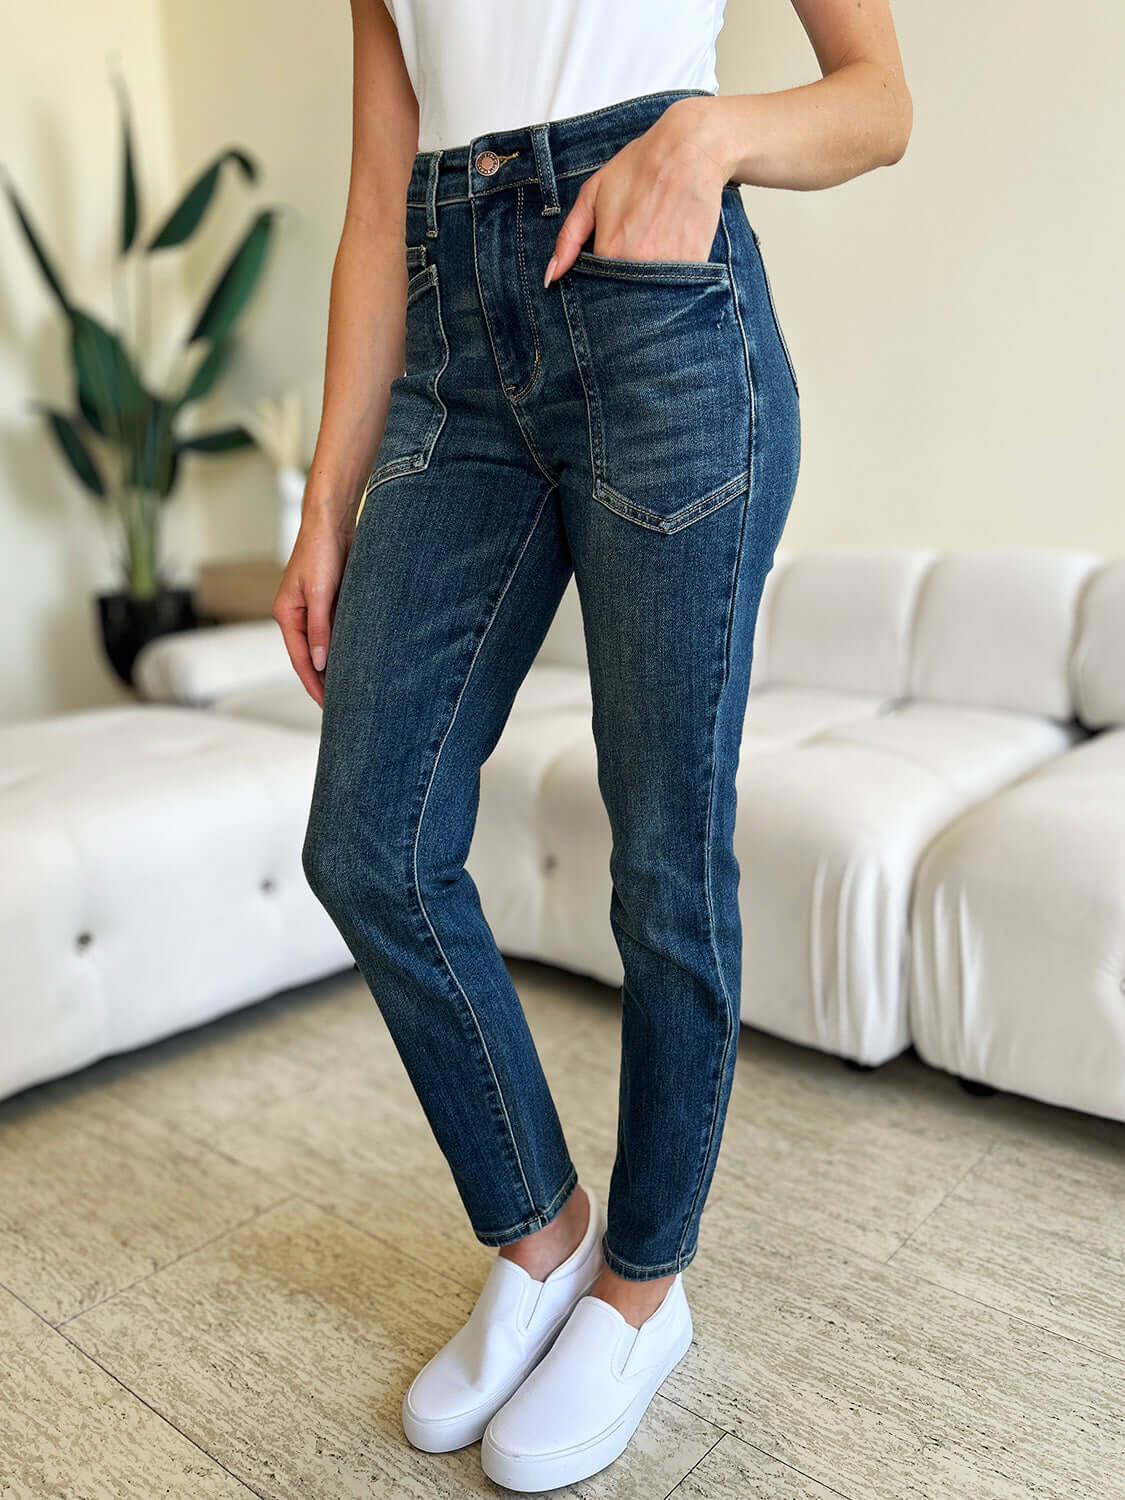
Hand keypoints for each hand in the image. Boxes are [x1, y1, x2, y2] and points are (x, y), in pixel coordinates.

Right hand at [272, 509, 353, 707]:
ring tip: (351, 690)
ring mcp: (312, 609)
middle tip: (342, 707)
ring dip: (334, 666)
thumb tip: (319, 663)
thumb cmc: (321, 552)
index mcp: (287, 614)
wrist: (332, 521)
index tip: (328, 707)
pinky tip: (357, 660)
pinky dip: (343, 647)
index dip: (314, 684)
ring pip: (323, 646)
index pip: (300, 659)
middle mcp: (297, 615)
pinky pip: (335, 632)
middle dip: (323, 682)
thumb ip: (320, 629)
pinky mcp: (328, 602)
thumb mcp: (319, 593)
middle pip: (309, 657)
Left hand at [543, 97, 729, 283]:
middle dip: (625, 288)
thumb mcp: (592, 194)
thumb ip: (569, 238)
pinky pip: (678, 286)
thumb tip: (551, 277)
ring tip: (655, 243)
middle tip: (635, 248)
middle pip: (626, 297)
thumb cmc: (638, 167)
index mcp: (610, 251)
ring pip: (652, 295)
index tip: (609, 265)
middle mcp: (639, 265)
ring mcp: (669, 267)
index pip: (597, 289)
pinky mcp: (695, 265)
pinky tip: (673, 245)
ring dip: (649, 283)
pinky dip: (673, 277)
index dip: (601, 282)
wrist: (690, 149)